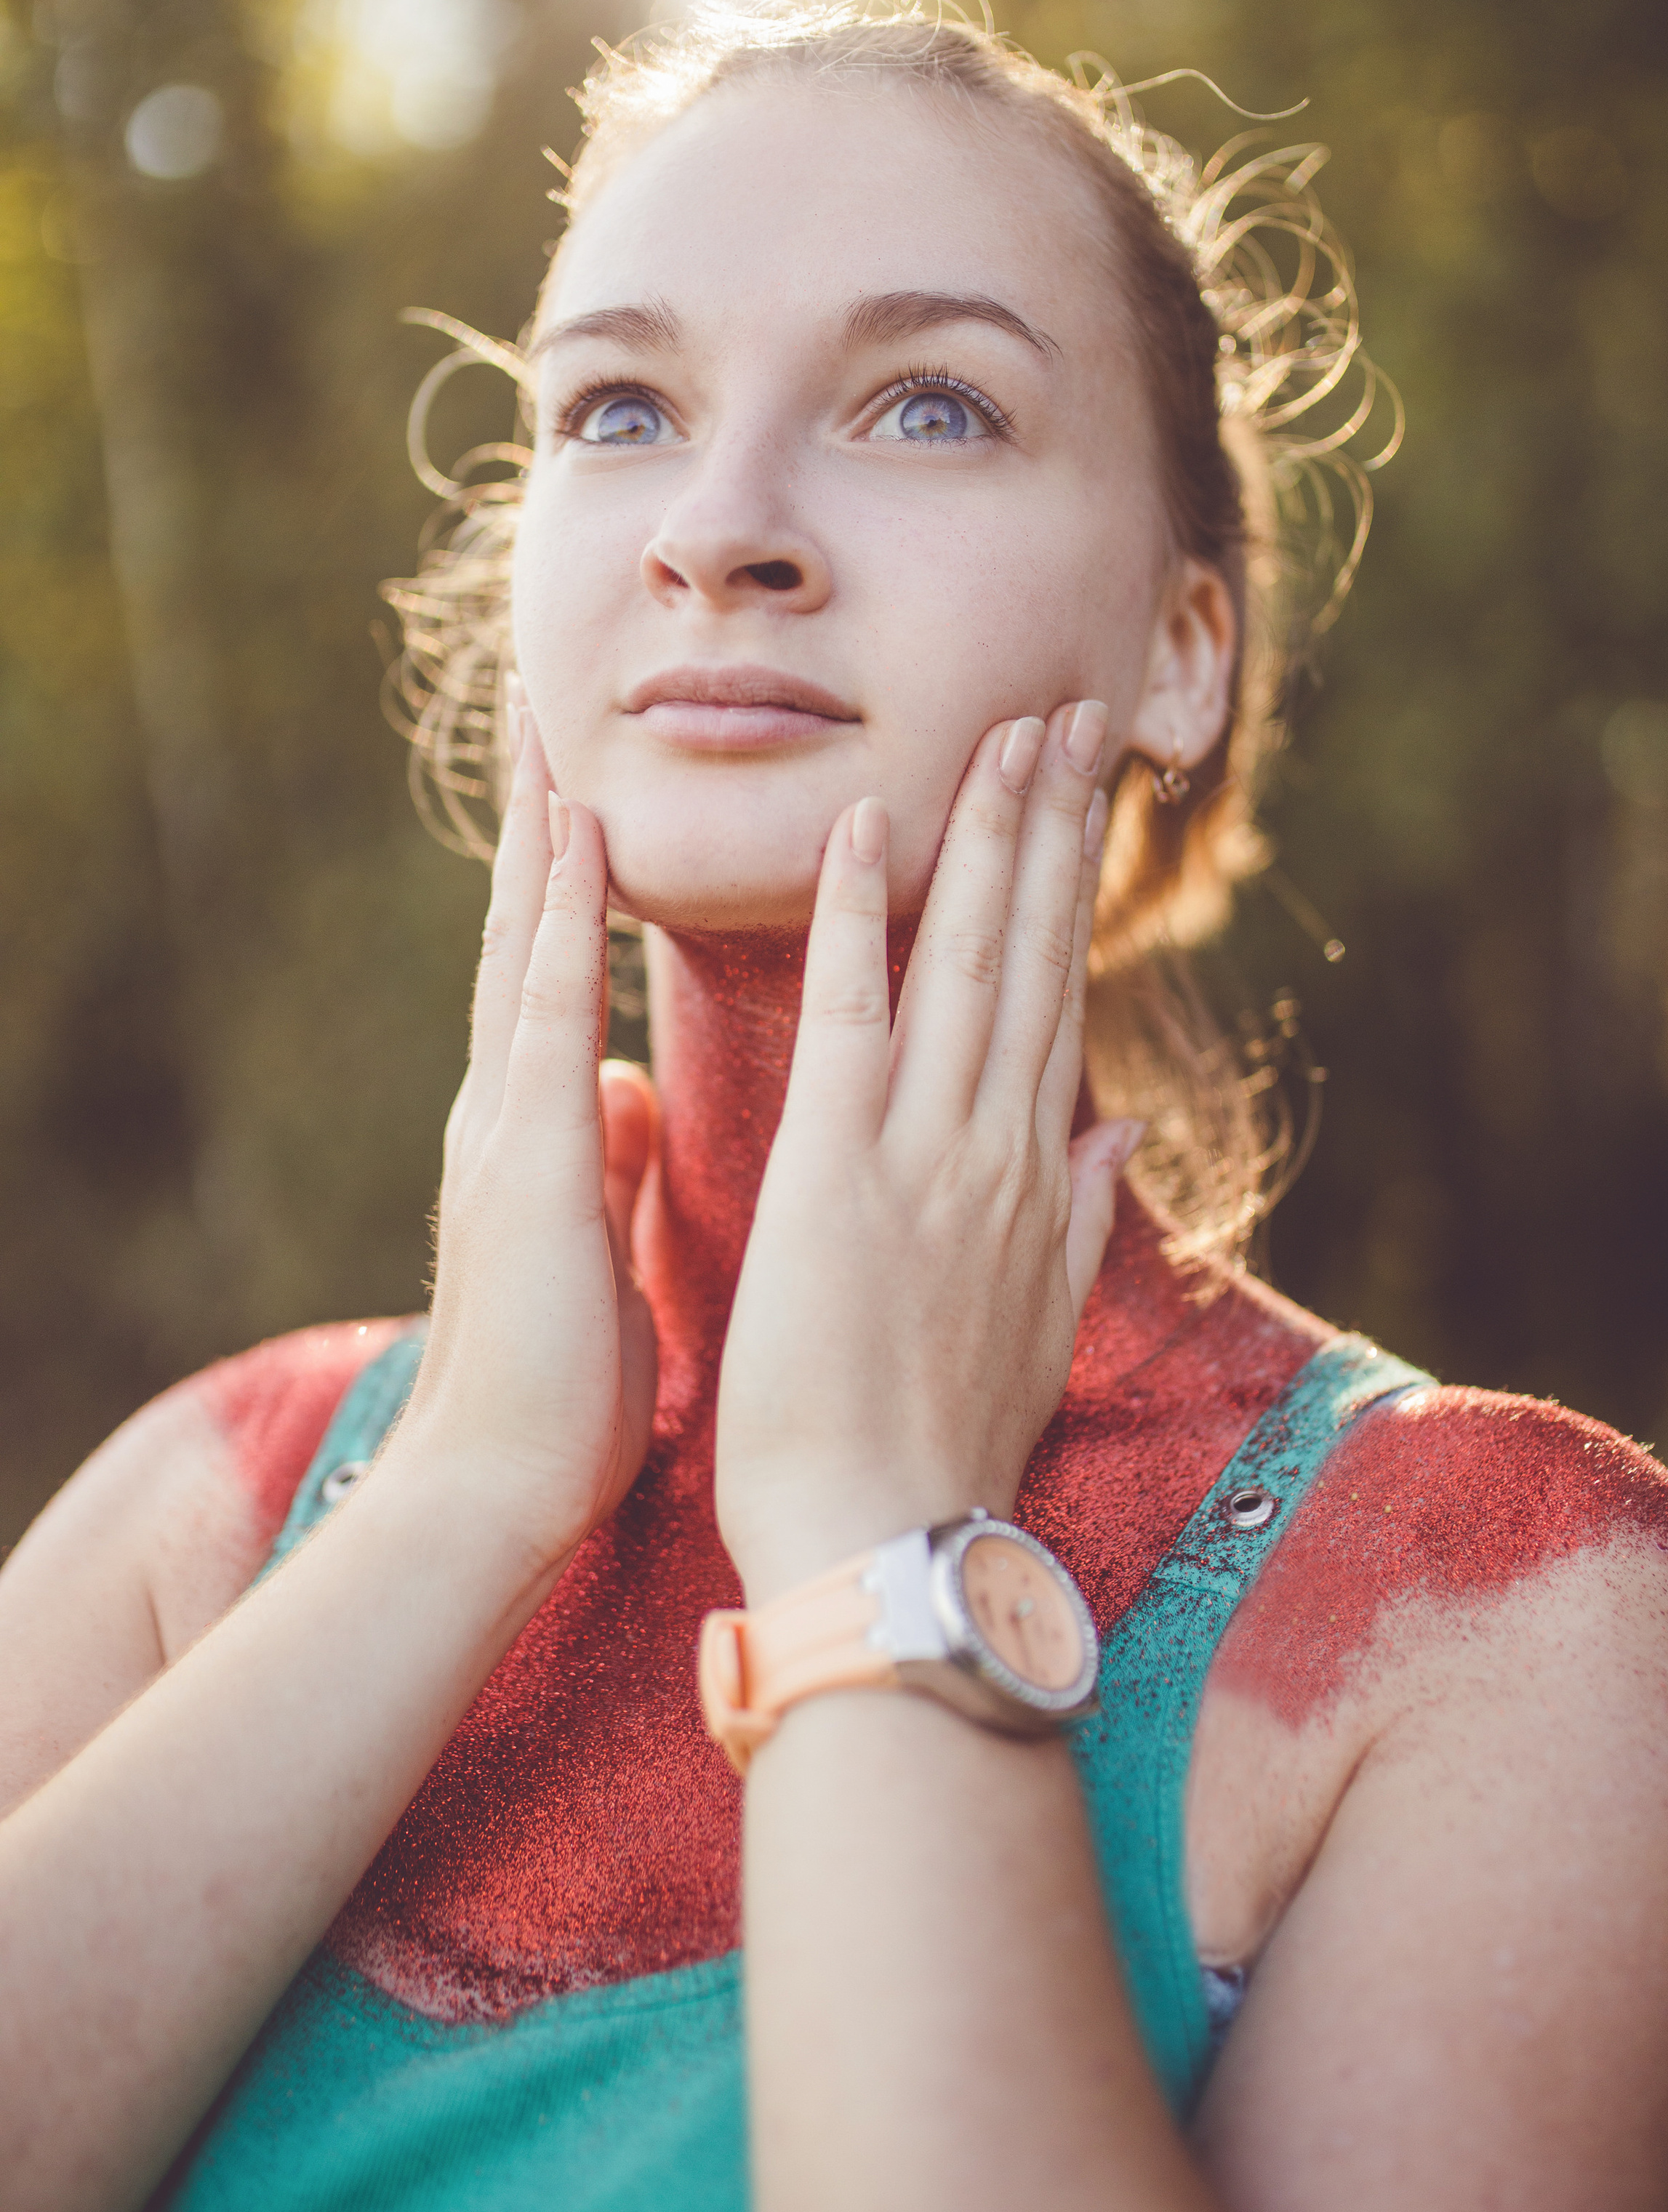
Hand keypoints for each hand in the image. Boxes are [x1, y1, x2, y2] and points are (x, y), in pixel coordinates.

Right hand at [393, 708, 659, 1578]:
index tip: (586, 792)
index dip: (569, 887)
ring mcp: (509, 1127)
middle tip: (552, 721)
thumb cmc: (558, 1391)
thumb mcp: (598, 1246)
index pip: (556, 982)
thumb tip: (626, 1086)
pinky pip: (548, 1013)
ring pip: (530, 952)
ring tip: (554, 739)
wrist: (497, 1490)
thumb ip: (607, 1156)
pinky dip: (559, 924)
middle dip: (544, 831)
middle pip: (533, 941)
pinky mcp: (526, 1157)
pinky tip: (577, 842)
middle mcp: (513, 1110)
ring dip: (544, 843)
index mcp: (540, 1133)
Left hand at [714, 701, 1140, 1603]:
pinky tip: (871, 824)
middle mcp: (996, 1149)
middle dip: (1054, 831)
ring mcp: (926, 1155)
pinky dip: (866, 919)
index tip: (1086, 802)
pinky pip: (856, 1018)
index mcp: (1029, 1182)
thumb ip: (1079, 1222)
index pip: (1056, 1003)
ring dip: (990, 840)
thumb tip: (1118, 1135)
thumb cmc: (941, 1450)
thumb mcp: (1037, 1331)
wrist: (883, 1539)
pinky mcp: (840, 1173)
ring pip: (969, 965)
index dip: (1071, 893)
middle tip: (1071, 714)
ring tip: (1009, 732)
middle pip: (1033, 959)